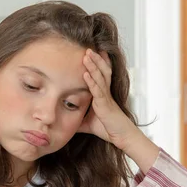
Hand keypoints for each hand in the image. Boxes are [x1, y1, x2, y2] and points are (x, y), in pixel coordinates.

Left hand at [79, 49, 159, 172]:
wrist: (121, 137)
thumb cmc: (108, 129)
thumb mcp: (88, 123)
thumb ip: (78, 119)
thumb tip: (65, 121)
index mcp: (103, 95)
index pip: (101, 75)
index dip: (98, 64)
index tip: (92, 53)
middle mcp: (105, 93)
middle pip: (102, 72)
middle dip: (95, 60)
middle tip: (88, 48)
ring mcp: (106, 98)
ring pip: (100, 77)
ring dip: (93, 65)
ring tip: (87, 54)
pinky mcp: (105, 105)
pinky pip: (98, 90)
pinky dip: (91, 81)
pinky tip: (85, 73)